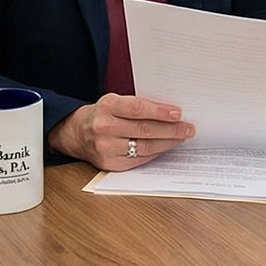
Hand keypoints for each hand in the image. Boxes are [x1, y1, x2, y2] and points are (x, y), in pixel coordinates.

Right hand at [47, 94, 193, 170]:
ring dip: (167, 143)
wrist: (77, 133)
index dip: (160, 111)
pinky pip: (138, 160)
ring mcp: (106, 148)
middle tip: (189, 128)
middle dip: (171, 130)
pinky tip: (165, 147)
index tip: (179, 113)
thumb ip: (137, 105)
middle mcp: (104, 127)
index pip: (138, 109)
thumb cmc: (103, 114)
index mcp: (107, 106)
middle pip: (145, 130)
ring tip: (181, 138)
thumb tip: (170, 112)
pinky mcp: (109, 164)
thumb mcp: (115, 101)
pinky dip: (155, 154)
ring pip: (144, 147)